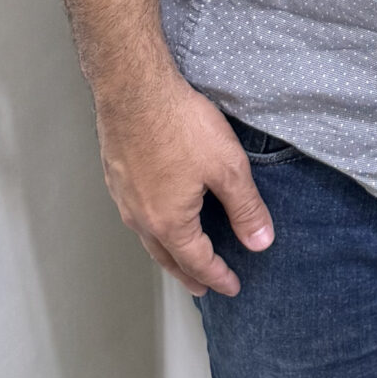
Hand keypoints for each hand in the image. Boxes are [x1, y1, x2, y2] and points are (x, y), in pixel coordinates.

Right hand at [94, 57, 274, 296]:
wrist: (133, 90)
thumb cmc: (180, 126)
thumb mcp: (228, 168)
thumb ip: (245, 208)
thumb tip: (261, 243)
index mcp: (169, 223)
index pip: (197, 262)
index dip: (218, 276)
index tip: (232, 287)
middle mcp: (141, 218)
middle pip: (167, 258)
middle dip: (189, 274)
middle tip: (204, 287)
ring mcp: (123, 198)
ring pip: (148, 239)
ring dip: (168, 253)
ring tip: (182, 257)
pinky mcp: (116, 177)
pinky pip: (136, 216)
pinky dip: (153, 229)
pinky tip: (159, 217)